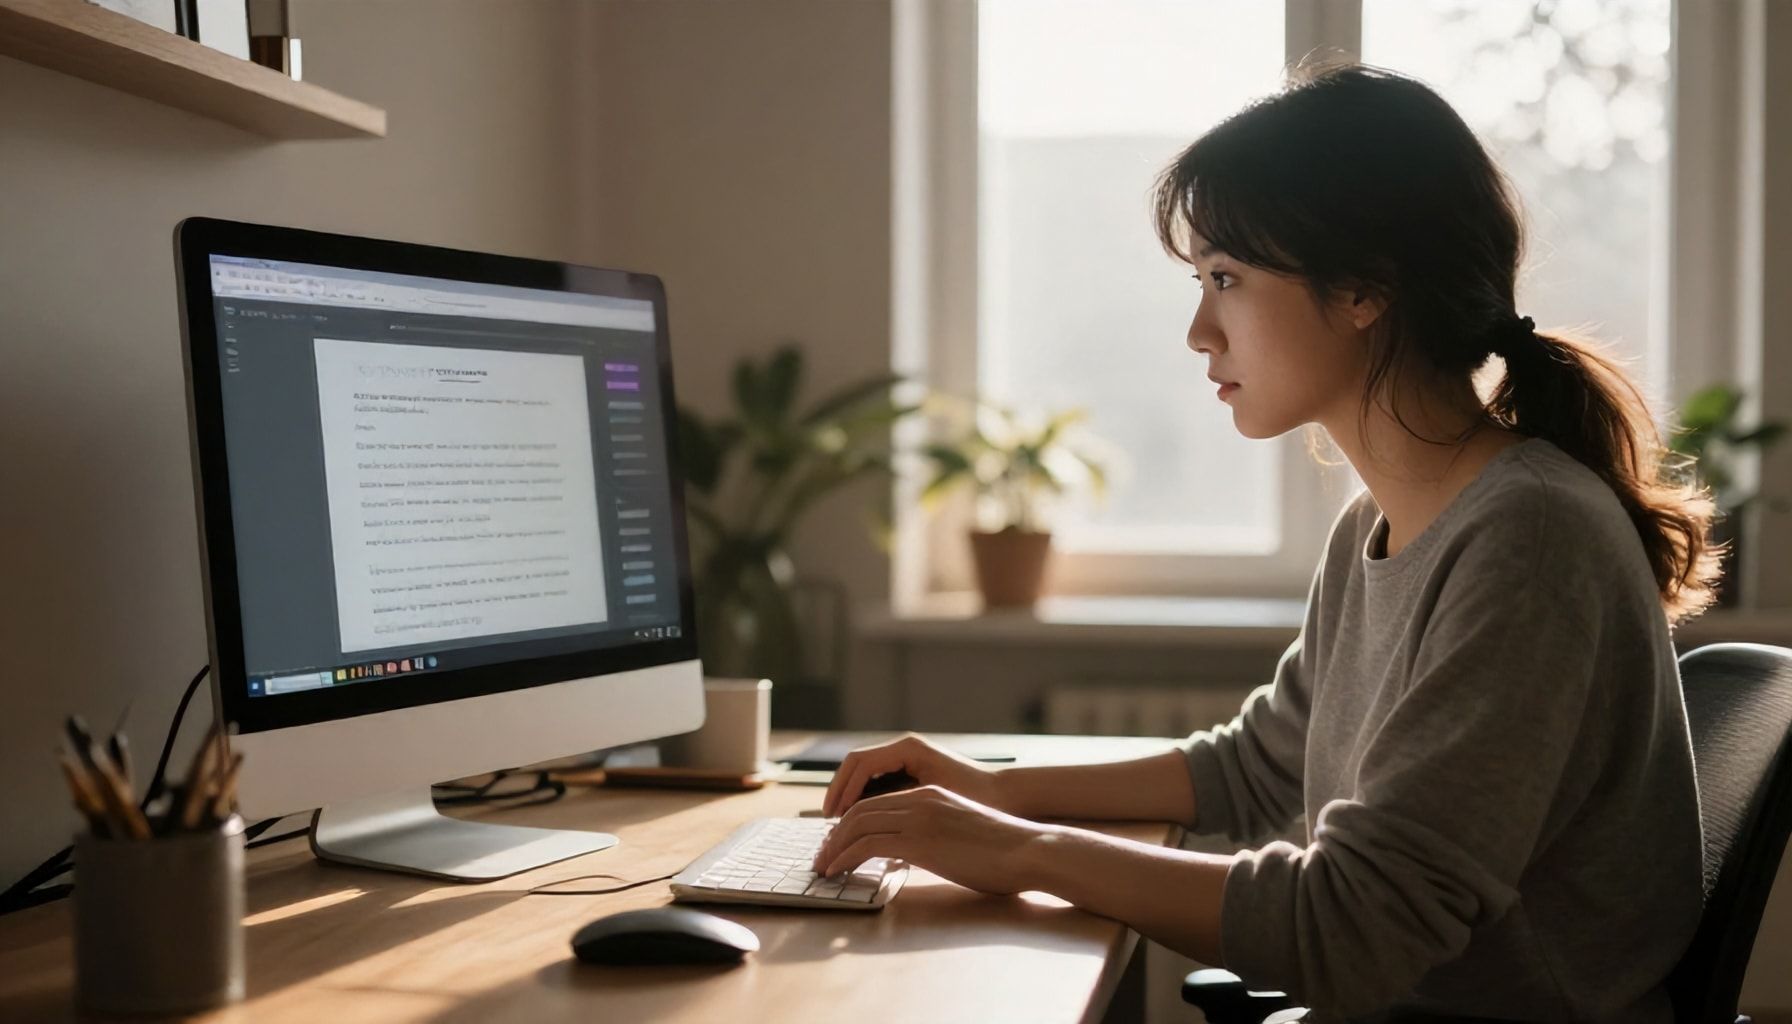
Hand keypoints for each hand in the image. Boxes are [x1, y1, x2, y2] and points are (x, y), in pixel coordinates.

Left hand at [810, 784, 1056, 894]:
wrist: (1027, 850)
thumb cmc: (1004, 851)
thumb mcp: (962, 833)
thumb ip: (935, 836)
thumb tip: (916, 854)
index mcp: (930, 794)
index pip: (876, 801)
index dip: (851, 822)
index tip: (838, 843)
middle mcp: (921, 799)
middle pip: (860, 810)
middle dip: (834, 835)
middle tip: (822, 857)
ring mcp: (919, 817)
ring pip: (858, 824)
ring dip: (833, 847)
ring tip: (823, 868)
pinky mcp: (919, 840)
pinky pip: (867, 845)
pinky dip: (845, 857)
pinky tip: (837, 872)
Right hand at [821, 733, 1002, 817]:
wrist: (1010, 796)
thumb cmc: (979, 797)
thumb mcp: (935, 799)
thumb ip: (898, 803)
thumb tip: (862, 818)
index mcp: (908, 748)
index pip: (859, 763)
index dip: (841, 790)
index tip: (833, 817)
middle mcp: (905, 748)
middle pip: (856, 767)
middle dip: (839, 794)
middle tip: (829, 824)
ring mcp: (908, 759)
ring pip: (865, 778)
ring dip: (850, 800)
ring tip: (842, 828)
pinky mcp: (913, 773)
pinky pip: (879, 785)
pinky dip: (867, 802)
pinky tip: (864, 826)